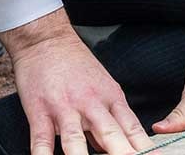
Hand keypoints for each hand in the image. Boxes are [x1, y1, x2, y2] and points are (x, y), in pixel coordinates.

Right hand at [2, 13, 149, 153]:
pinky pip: (41, 140)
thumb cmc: (75, 64)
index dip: (145, 148)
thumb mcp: (103, 86)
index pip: (133, 129)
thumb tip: (115, 149)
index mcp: (111, 99)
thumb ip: (111, 120)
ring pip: (75, 140)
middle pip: (110, 135)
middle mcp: (90, 105)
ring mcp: (64, 109)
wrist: (46, 40)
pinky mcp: (39, 112)